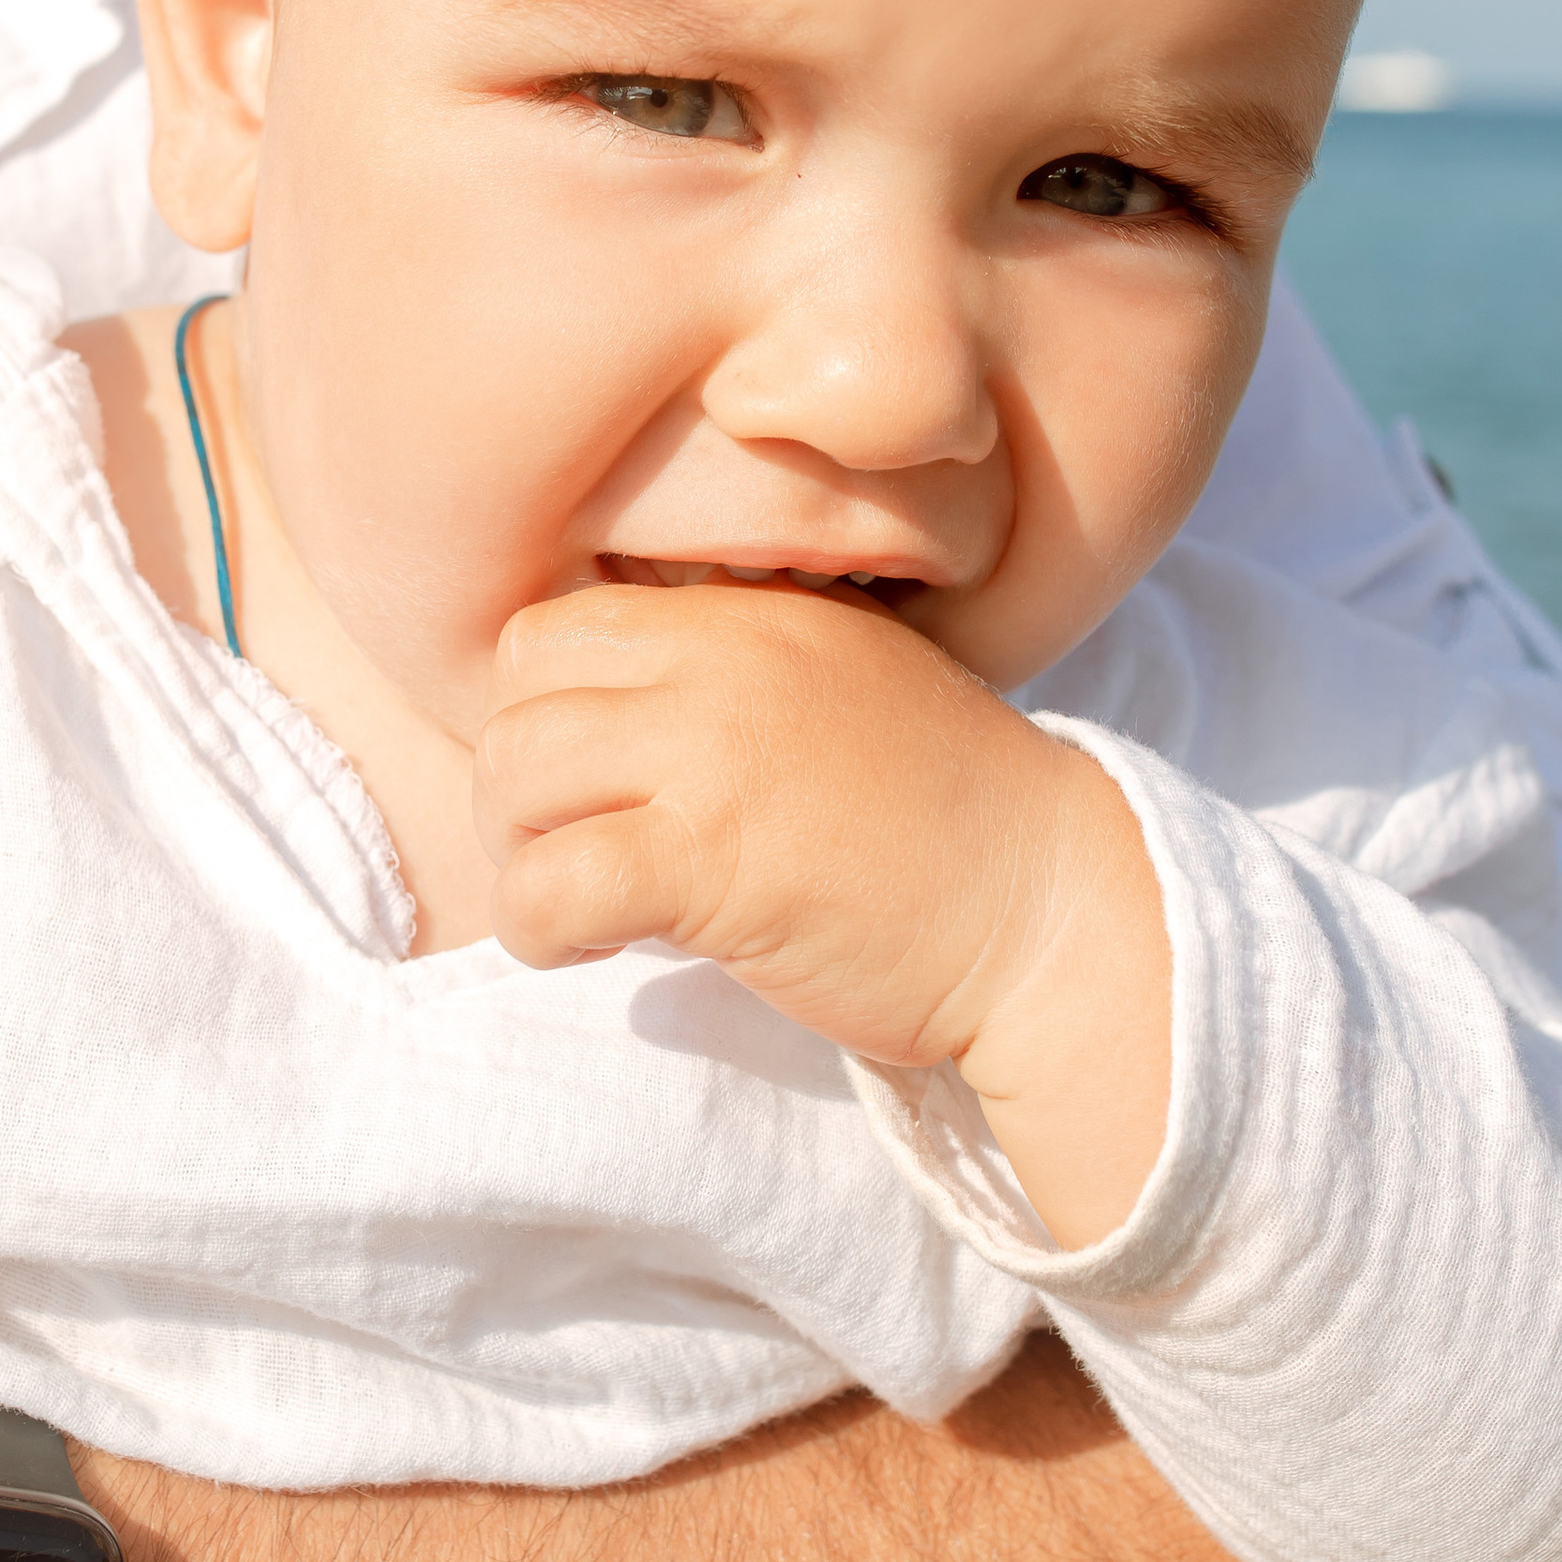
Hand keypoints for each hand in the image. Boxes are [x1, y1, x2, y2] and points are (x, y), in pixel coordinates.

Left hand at [472, 580, 1169, 1244]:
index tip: (592, 785)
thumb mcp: (838, 688)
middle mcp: (722, 662)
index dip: (544, 713)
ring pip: (511, 782)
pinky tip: (599, 947)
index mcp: (750, 614)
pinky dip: (542, 928)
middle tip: (578, 850)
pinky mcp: (710, 864)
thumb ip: (731, 676)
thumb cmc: (947, 823)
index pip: (557, 628)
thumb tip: (606, 716)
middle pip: (516, 696)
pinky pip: (548, 886)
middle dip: (520, 787)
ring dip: (525, 856)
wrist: (1050, 913)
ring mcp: (713, 757)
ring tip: (590, 902)